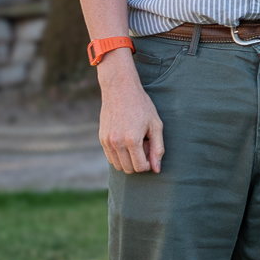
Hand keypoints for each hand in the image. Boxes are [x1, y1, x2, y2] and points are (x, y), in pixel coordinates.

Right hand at [97, 53, 164, 174]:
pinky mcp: (101, 138)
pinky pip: (110, 157)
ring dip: (128, 161)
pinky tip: (126, 141)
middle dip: (139, 163)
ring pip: (118, 166)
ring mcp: (107, 141)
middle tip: (144, 145)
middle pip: (129, 169)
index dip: (149, 163)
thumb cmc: (142, 106)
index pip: (141, 167)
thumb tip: (157, 169)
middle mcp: (116, 142)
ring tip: (135, 143)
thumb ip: (158, 148)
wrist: (120, 89)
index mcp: (132, 139)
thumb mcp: (156, 125)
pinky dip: (120, 155)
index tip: (151, 150)